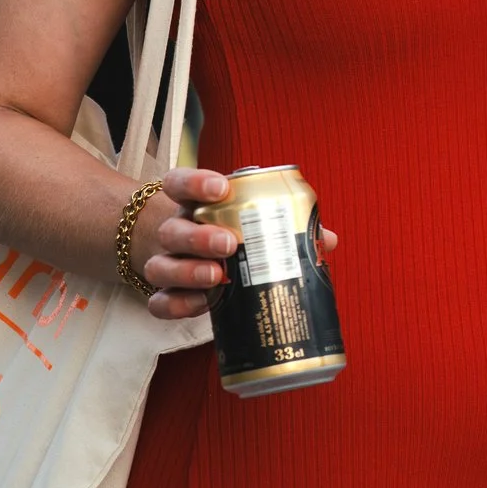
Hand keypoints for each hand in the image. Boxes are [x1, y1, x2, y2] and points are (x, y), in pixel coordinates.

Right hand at [140, 167, 341, 321]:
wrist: (183, 252)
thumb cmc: (225, 230)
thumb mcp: (247, 218)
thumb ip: (283, 223)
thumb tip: (327, 239)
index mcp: (191, 203)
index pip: (179, 183)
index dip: (195, 183)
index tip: (220, 188)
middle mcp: (173, 230)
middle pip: (172, 229)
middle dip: (199, 236)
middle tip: (229, 243)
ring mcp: (164, 262)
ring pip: (161, 266)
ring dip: (188, 271)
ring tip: (217, 276)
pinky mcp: (161, 294)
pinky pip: (158, 303)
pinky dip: (177, 305)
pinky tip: (203, 304)